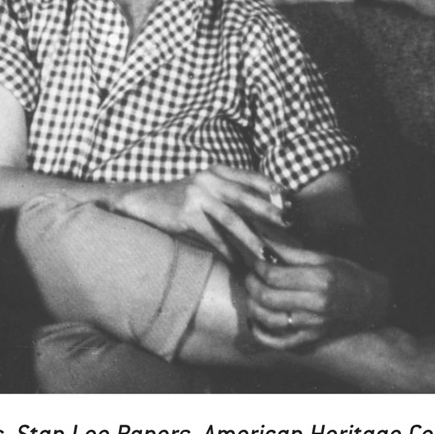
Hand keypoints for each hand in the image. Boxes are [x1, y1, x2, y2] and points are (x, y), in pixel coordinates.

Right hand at [114, 165, 286, 263]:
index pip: (251, 177)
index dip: (274, 190)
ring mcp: (196, 195)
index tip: (294, 204)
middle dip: (271, 212)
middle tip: (292, 226)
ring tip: (268, 255)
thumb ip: (228, 194)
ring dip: (252, 238)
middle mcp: (208, 179)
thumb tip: (263, 213)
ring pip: (231, 218)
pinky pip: (212, 235)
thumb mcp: (203, 190)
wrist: (141, 200)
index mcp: (216, 171)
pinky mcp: (185, 213)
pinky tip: (236, 262)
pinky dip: (226, 250)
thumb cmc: (177, 199)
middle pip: (246, 196)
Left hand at [244, 240, 389, 349]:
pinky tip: (254, 322)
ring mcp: (313, 326)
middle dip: (251, 284)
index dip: (258, 267)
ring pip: (268, 319)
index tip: (256, 261)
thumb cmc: (347, 276)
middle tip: (251, 276)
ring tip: (253, 294)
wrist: (372, 304)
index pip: (274, 276)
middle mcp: (316, 305)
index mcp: (320, 281)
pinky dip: (261, 334)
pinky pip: (279, 343)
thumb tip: (262, 243)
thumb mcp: (323, 258)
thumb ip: (290, 253)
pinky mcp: (311, 340)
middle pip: (268, 297)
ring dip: (252, 305)